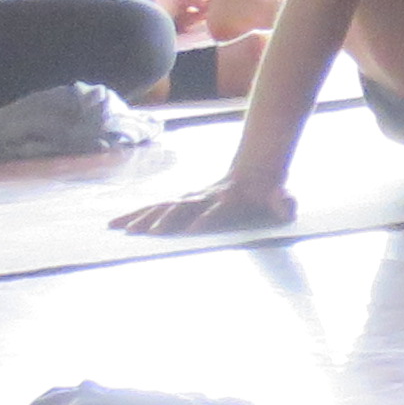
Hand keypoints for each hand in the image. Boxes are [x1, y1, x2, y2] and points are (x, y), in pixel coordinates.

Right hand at [111, 177, 290, 237]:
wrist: (255, 170)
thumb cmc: (268, 190)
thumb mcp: (282, 195)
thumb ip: (284, 201)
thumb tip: (287, 207)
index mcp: (230, 198)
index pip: (218, 209)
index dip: (208, 218)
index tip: (195, 230)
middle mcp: (206, 196)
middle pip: (184, 207)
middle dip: (168, 219)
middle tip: (152, 234)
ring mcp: (191, 197)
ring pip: (163, 206)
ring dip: (144, 217)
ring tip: (122, 230)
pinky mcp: (180, 200)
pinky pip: (154, 207)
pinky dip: (135, 215)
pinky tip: (115, 224)